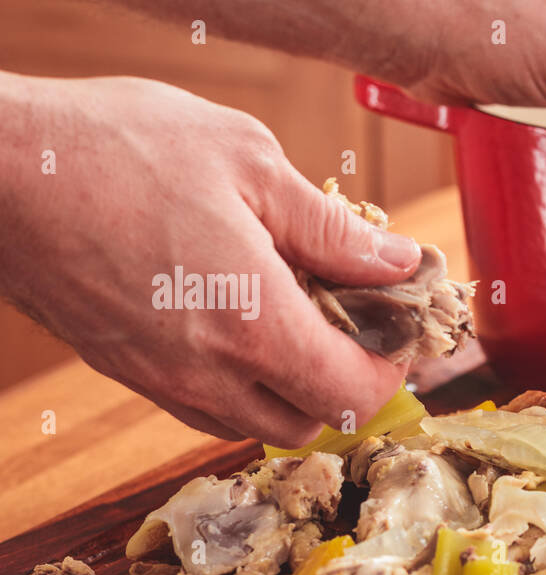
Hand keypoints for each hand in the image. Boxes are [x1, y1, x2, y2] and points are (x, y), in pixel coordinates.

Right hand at [0, 73, 422, 447]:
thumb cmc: (117, 149)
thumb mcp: (249, 164)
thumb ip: (334, 230)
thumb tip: (400, 262)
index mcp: (254, 326)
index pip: (355, 395)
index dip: (390, 367)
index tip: (394, 323)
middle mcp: (209, 374)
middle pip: (313, 423)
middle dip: (349, 382)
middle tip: (354, 320)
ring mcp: (162, 381)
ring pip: (258, 424)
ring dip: (296, 389)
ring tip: (297, 316)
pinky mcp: (127, 373)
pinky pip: (208, 408)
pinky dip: (243, 385)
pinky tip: (240, 322)